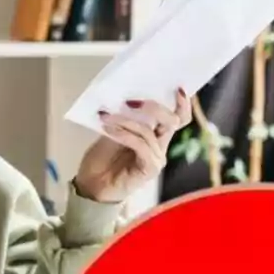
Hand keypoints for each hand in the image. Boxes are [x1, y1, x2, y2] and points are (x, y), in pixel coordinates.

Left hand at [74, 89, 192, 203]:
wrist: (91, 186)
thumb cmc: (101, 159)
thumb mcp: (112, 130)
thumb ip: (125, 117)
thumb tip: (126, 96)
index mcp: (156, 134)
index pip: (178, 117)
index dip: (183, 103)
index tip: (177, 87)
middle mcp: (161, 145)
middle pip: (173, 120)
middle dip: (154, 107)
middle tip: (130, 101)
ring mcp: (156, 158)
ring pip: (149, 131)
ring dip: (125, 121)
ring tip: (106, 117)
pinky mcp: (149, 169)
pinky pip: (140, 144)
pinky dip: (123, 133)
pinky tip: (108, 129)